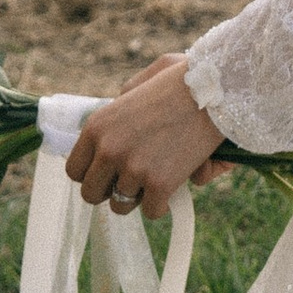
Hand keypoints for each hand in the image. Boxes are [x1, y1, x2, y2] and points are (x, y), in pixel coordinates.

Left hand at [65, 55, 222, 221]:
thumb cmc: (183, 80)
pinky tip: (173, 184)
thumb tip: (118, 120)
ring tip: (155, 179)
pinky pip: (152, 212)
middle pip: (91, 194)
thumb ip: (121, 101)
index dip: (92, 174)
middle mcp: (109, 150)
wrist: (217, 90)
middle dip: (110, 191)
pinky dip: (163, 203)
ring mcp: (133, 169)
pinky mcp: (159, 185)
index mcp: (97, 126)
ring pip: (121, 207)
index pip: (74, 170)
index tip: (108, 173)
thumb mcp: (140, 82)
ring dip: (138, 197)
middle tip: (131, 181)